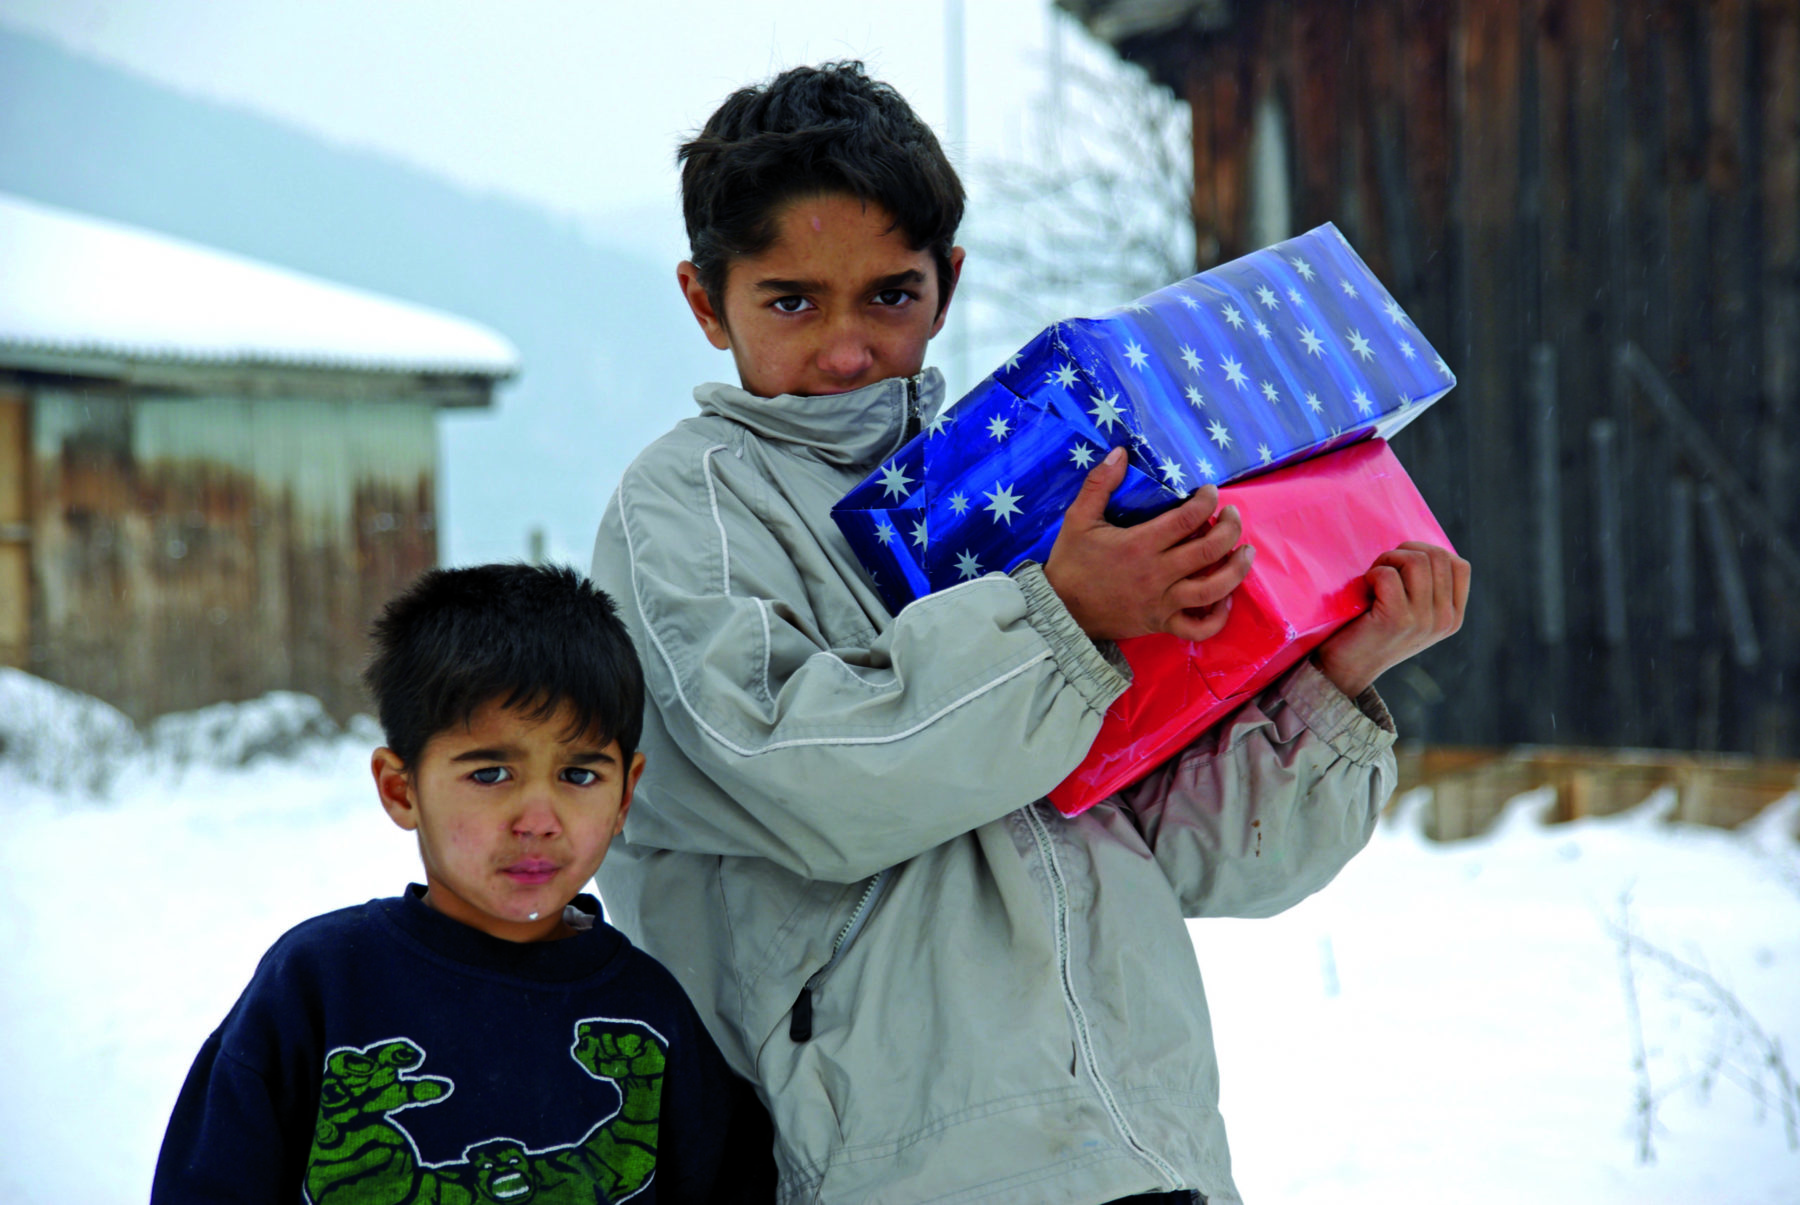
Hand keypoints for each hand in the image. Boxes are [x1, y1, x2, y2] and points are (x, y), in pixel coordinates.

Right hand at [1044, 447, 1253, 641]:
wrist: (1059, 610)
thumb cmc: (1071, 562)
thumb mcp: (1077, 518)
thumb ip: (1099, 484)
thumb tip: (1121, 452)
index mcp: (1140, 545)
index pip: (1187, 519)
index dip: (1207, 501)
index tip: (1210, 492)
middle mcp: (1157, 574)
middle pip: (1209, 550)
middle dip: (1230, 528)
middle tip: (1232, 515)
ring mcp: (1162, 602)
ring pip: (1213, 589)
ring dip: (1237, 569)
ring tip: (1245, 552)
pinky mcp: (1161, 624)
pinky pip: (1198, 628)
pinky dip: (1218, 617)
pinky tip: (1225, 598)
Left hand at [1314, 541, 1469, 697]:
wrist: (1345, 669)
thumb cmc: (1372, 631)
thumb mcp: (1412, 612)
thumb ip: (1427, 588)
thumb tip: (1421, 549)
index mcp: (1453, 617)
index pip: (1459, 565)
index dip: (1427, 553)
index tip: (1402, 567)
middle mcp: (1444, 620)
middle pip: (1437, 556)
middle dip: (1405, 553)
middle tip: (1382, 570)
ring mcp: (1423, 621)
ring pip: (1416, 561)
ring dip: (1388, 560)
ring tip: (1373, 578)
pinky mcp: (1397, 620)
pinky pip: (1388, 575)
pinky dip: (1373, 574)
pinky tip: (1364, 589)